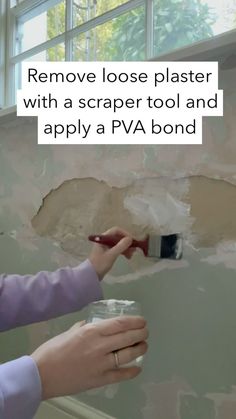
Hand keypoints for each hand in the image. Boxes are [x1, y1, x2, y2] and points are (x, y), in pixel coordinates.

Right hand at [32, 316, 147, 399]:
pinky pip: (121, 375)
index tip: (142, 320)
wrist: (41, 375)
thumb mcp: (69, 332)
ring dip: (140, 349)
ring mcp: (101, 364)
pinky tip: (137, 368)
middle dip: (141, 333)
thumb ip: (84, 327)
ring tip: (143, 346)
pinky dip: (132, 371)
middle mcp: (100, 346)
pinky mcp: (100, 380)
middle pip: (128, 337)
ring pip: (128, 354)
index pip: (120, 324)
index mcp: (91, 332)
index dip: (134, 321)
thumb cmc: (52, 350)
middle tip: (145, 331)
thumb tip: (93, 325)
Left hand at [89, 227, 134, 279]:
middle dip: (127, 242)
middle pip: (118, 237)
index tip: (132, 241)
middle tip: (134, 250)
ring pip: (119, 243)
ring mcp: (106, 246)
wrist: (91, 275)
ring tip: (131, 255)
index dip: (125, 234)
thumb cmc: (100, 264)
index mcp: (103, 238)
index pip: (116, 230)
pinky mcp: (108, 253)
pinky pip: (118, 249)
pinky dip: (123, 251)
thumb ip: (121, 246)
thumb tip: (130, 239)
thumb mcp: (111, 255)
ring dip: (126, 247)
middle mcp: (105, 240)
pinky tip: (128, 257)